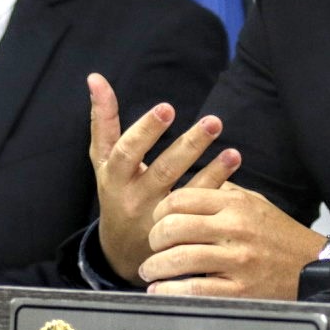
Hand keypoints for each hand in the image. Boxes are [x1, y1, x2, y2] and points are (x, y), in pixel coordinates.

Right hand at [88, 73, 239, 282]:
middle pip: (162, 171)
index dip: (146, 130)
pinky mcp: (176, 233)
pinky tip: (233, 164)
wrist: (121, 251)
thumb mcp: (103, 159)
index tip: (167, 107)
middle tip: (213, 121)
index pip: (128, 152)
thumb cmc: (115, 189)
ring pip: (185, 193)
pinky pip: (200, 209)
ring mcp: (156, 219)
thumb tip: (95, 77)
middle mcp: (133, 198)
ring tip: (233, 151)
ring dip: (212, 170)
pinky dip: (218, 186)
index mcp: (113, 176)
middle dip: (188, 146)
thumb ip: (102, 120)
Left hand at [140, 182, 326, 299]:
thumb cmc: (279, 234)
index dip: (160, 210)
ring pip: (180, 258)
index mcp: (235, 204)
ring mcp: (237, 259)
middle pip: (174, 226)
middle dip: (154, 238)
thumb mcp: (254, 202)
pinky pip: (195, 288)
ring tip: (149, 271)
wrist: (312, 266)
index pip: (181, 199)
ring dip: (155, 266)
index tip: (157, 220)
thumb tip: (191, 182)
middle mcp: (235, 228)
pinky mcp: (239, 289)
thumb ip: (223, 192)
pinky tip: (161, 290)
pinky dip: (170, 290)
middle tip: (152, 246)